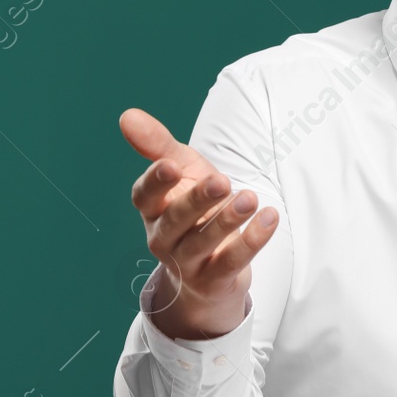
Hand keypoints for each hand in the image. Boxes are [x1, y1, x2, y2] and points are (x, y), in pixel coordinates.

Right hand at [120, 108, 279, 340]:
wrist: (210, 272)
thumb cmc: (195, 210)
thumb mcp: (182, 173)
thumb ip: (158, 146)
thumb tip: (127, 115)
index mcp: (152, 210)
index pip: (145, 196)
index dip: (156, 182)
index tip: (171, 165)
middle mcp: (163, 238)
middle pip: (176, 220)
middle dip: (197, 200)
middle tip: (221, 180)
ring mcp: (186, 263)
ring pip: (202, 243)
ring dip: (227, 220)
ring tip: (250, 198)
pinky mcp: (213, 281)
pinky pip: (231, 263)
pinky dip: (251, 241)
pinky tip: (269, 218)